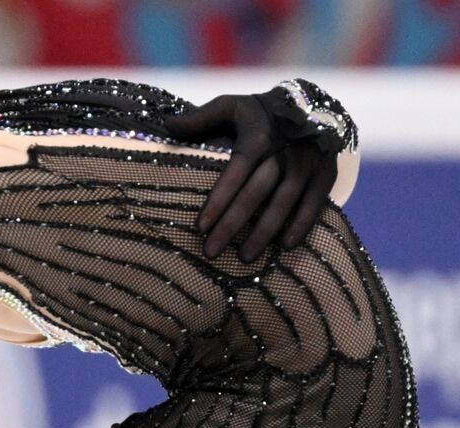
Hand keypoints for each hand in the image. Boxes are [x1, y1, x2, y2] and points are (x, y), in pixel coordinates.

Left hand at [163, 93, 338, 262]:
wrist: (310, 103)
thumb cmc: (259, 111)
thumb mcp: (230, 105)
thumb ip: (200, 118)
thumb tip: (167, 125)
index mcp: (257, 136)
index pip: (235, 172)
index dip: (218, 200)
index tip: (200, 227)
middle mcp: (284, 151)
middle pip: (256, 193)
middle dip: (232, 224)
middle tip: (211, 252)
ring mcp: (307, 163)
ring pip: (284, 202)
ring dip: (264, 232)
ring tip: (244, 258)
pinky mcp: (326, 173)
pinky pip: (314, 203)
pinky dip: (301, 225)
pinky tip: (285, 246)